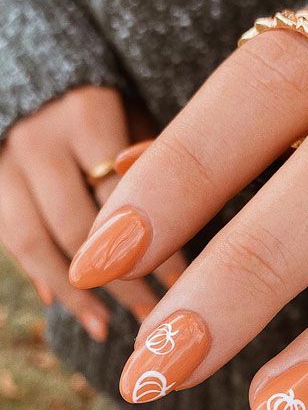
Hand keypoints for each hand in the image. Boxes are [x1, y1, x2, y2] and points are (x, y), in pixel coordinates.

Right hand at [0, 87, 184, 339]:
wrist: (42, 80)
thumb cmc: (111, 108)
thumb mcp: (140, 119)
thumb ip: (156, 175)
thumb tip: (182, 262)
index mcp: (84, 114)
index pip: (124, 197)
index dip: (157, 248)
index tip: (188, 286)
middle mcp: (36, 138)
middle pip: (78, 227)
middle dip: (119, 280)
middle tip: (156, 316)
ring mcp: (3, 162)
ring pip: (34, 242)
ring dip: (76, 294)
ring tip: (108, 329)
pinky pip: (12, 241)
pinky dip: (43, 277)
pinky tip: (71, 308)